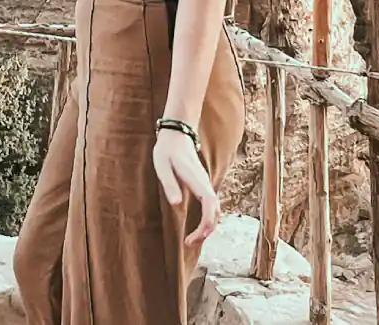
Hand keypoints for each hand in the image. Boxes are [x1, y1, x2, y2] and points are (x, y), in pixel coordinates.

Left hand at [152, 129, 220, 245]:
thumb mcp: (162, 166)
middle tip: (189, 243)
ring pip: (216, 210)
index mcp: (196, 179)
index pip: (210, 205)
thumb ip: (169, 184)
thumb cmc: (167, 151)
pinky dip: (208, 220)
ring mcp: (206, 185)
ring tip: (191, 239)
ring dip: (208, 227)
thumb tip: (177, 205)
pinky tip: (197, 228)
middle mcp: (205, 183)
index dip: (206, 223)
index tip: (193, 237)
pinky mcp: (203, 187)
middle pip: (216, 211)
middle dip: (207, 230)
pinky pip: (211, 207)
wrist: (177, 135)